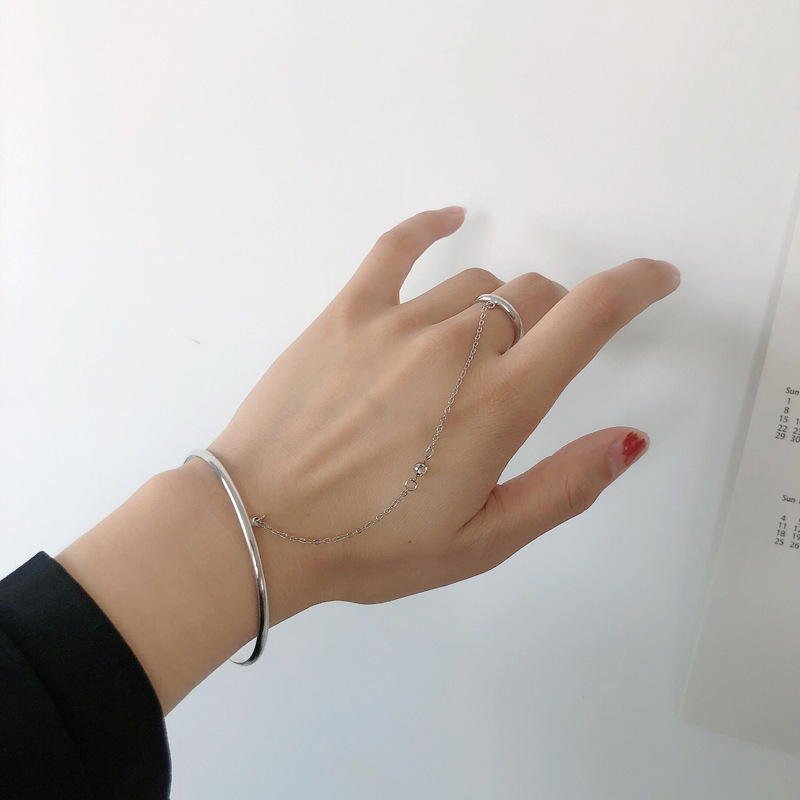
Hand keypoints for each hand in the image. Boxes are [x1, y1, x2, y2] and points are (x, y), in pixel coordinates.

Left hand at [206, 207, 679, 621]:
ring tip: (472, 350)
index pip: (589, 315)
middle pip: (534, 295)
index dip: (635, 285)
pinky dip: (429, 225)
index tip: (656, 278)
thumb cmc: (373, 545)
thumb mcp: (483, 540)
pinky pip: (396, 247)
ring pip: (476, 283)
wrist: (261, 527)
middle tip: (536, 356)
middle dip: (554, 316)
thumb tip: (629, 440)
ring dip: (494, 306)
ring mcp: (397, 321)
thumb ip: (564, 487)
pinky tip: (449, 217)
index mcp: (499, 403)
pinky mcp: (346, 312)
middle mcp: (456, 346)